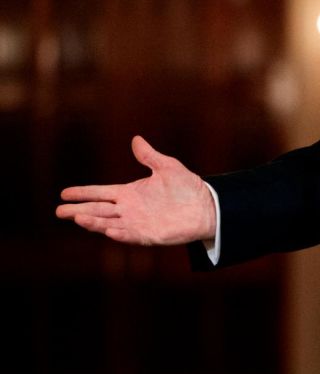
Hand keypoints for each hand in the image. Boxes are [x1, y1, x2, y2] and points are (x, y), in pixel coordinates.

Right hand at [55, 136, 215, 245]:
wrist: (207, 206)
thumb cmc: (188, 188)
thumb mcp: (167, 167)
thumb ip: (149, 156)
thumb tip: (136, 139)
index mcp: (130, 193)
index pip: (101, 193)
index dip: (84, 193)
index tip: (64, 192)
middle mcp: (129, 209)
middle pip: (98, 210)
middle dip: (79, 210)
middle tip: (59, 211)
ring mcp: (137, 223)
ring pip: (108, 223)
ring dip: (93, 222)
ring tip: (76, 218)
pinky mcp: (148, 235)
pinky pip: (129, 235)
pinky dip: (118, 233)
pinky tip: (107, 230)